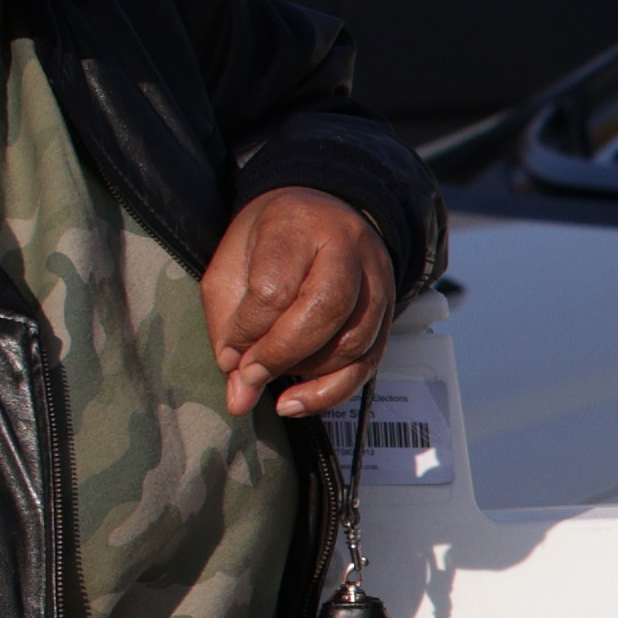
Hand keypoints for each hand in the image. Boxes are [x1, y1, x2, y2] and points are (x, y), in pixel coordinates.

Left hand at [208, 186, 398, 417]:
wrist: (320, 217)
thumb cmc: (267, 243)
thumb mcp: (231, 269)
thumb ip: (228, 330)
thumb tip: (239, 398)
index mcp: (298, 225)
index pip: (275, 288)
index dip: (248, 330)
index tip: (230, 353)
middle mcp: (347, 247)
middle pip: (325, 310)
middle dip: (283, 353)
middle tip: (252, 373)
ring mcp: (377, 280)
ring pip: (354, 340)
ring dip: (308, 373)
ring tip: (272, 379)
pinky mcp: (389, 312)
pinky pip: (369, 362)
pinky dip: (333, 391)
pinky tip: (299, 401)